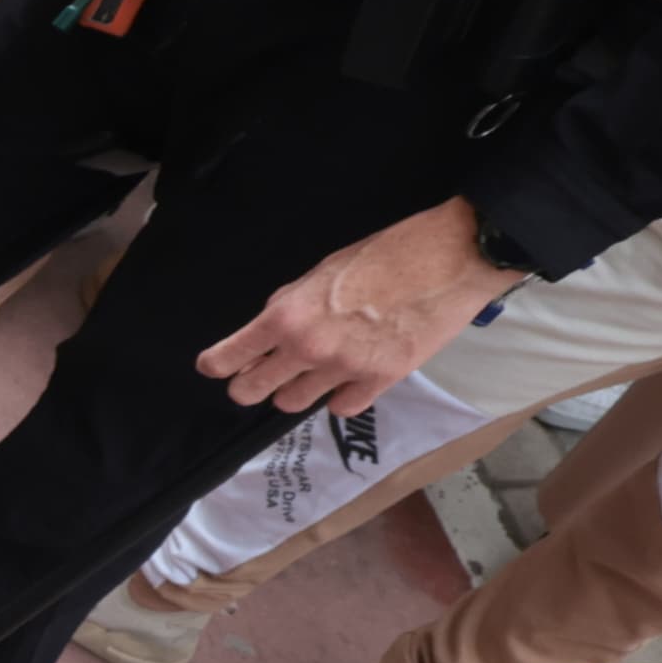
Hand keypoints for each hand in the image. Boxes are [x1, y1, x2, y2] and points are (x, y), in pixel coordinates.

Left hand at [200, 198, 522, 417]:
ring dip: (296, 390)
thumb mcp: (321, 270)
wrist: (447, 259)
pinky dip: (340, 397)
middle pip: (253, 390)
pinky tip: (349, 379)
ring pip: (293, 403)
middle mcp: (307, 349)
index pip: (230, 356)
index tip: (214, 367)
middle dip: (250, 384)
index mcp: (286, 315)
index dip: (217, 364)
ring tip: (311, 373)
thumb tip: (271, 329)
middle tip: (258, 376)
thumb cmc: (385, 254)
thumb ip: (290, 304)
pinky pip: (341, 407)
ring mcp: (343, 370)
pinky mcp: (379, 382)